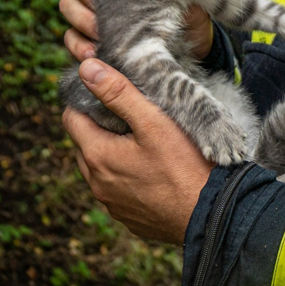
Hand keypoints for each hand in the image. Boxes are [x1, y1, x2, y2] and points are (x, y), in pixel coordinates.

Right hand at [60, 0, 212, 61]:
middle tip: (100, 1)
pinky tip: (95, 52)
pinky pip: (70, 36)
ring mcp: (93, 7)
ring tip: (101, 32)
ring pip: (68, 2)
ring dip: (81, 17)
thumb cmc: (191, 13)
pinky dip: (79, 44)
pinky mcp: (89, 36)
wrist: (191, 48)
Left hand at [63, 58, 213, 243]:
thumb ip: (119, 93)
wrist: (213, 215)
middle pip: (84, 144)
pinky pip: (119, 192)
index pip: (71, 118)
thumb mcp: (154, 122)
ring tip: (143, 141)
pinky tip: (154, 171)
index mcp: (97, 155)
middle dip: (99, 126)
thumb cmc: (187, 165)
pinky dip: (128, 177)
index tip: (109, 92)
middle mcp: (97, 184)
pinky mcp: (130, 218)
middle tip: (129, 113)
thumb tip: (86, 67)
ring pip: (101, 170)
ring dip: (113, 153)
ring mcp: (113, 205)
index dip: (86, 100)